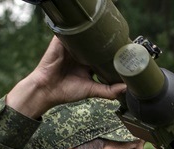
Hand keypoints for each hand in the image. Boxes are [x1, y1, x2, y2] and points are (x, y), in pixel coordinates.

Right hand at [6, 37, 125, 118]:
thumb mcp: (91, 90)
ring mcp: (70, 47)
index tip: (125, 53)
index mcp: (87, 64)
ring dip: (94, 36)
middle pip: (96, 45)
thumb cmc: (66, 90)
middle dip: (106, 44)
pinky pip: (72, 33)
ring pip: (86, 37)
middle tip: (120, 43)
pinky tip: (90, 34)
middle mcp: (80, 54)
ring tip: (107, 37)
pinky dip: (80, 33)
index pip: (102, 55)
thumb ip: (108, 90)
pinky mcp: (61, 42)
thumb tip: (126, 89)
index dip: (112, 54)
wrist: (47, 89)